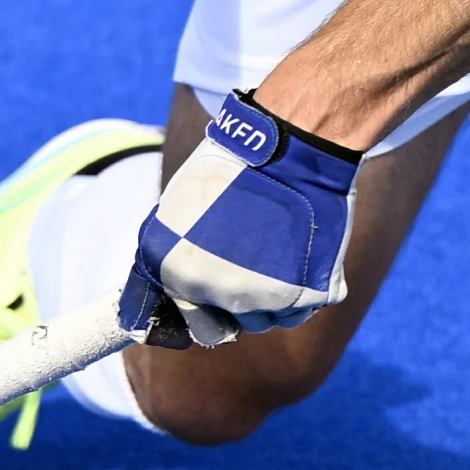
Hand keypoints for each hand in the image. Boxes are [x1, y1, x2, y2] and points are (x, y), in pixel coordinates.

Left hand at [118, 93, 360, 348]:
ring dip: (267, 297)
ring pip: (263, 320)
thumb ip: (172, 251)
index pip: (185, 319)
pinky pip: (298, 311)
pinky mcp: (305, 295)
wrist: (290, 144)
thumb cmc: (234, 166)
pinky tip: (298, 254)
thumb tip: (164, 281)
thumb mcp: (179, 205)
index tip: (213, 288)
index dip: (200, 303)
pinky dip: (300, 291)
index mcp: (177, 274)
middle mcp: (215, 294)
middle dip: (233, 304)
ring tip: (276, 249)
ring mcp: (261, 299)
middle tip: (248, 264)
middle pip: (225, 325)